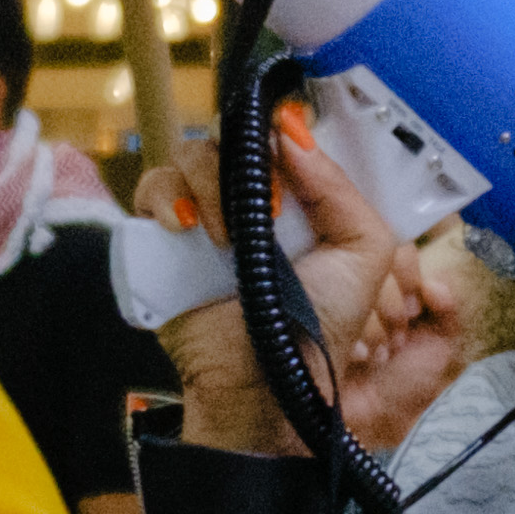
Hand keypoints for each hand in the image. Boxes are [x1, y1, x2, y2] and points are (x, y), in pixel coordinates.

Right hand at [154, 108, 466, 455]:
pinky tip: (184, 228)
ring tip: (227, 238)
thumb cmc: (320, 325)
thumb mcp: (363, 253)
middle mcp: (252, 203)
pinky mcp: (163, 237)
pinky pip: (151, 186)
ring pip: (190, 155)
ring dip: (209, 186)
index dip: (280, 135)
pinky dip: (165, 197)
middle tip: (269, 210)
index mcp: (301, 202)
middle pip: (233, 139)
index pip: (281, 139)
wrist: (266, 381)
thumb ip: (341, 188)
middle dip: (247, 163)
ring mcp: (205, 216)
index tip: (288, 150)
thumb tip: (293, 132)